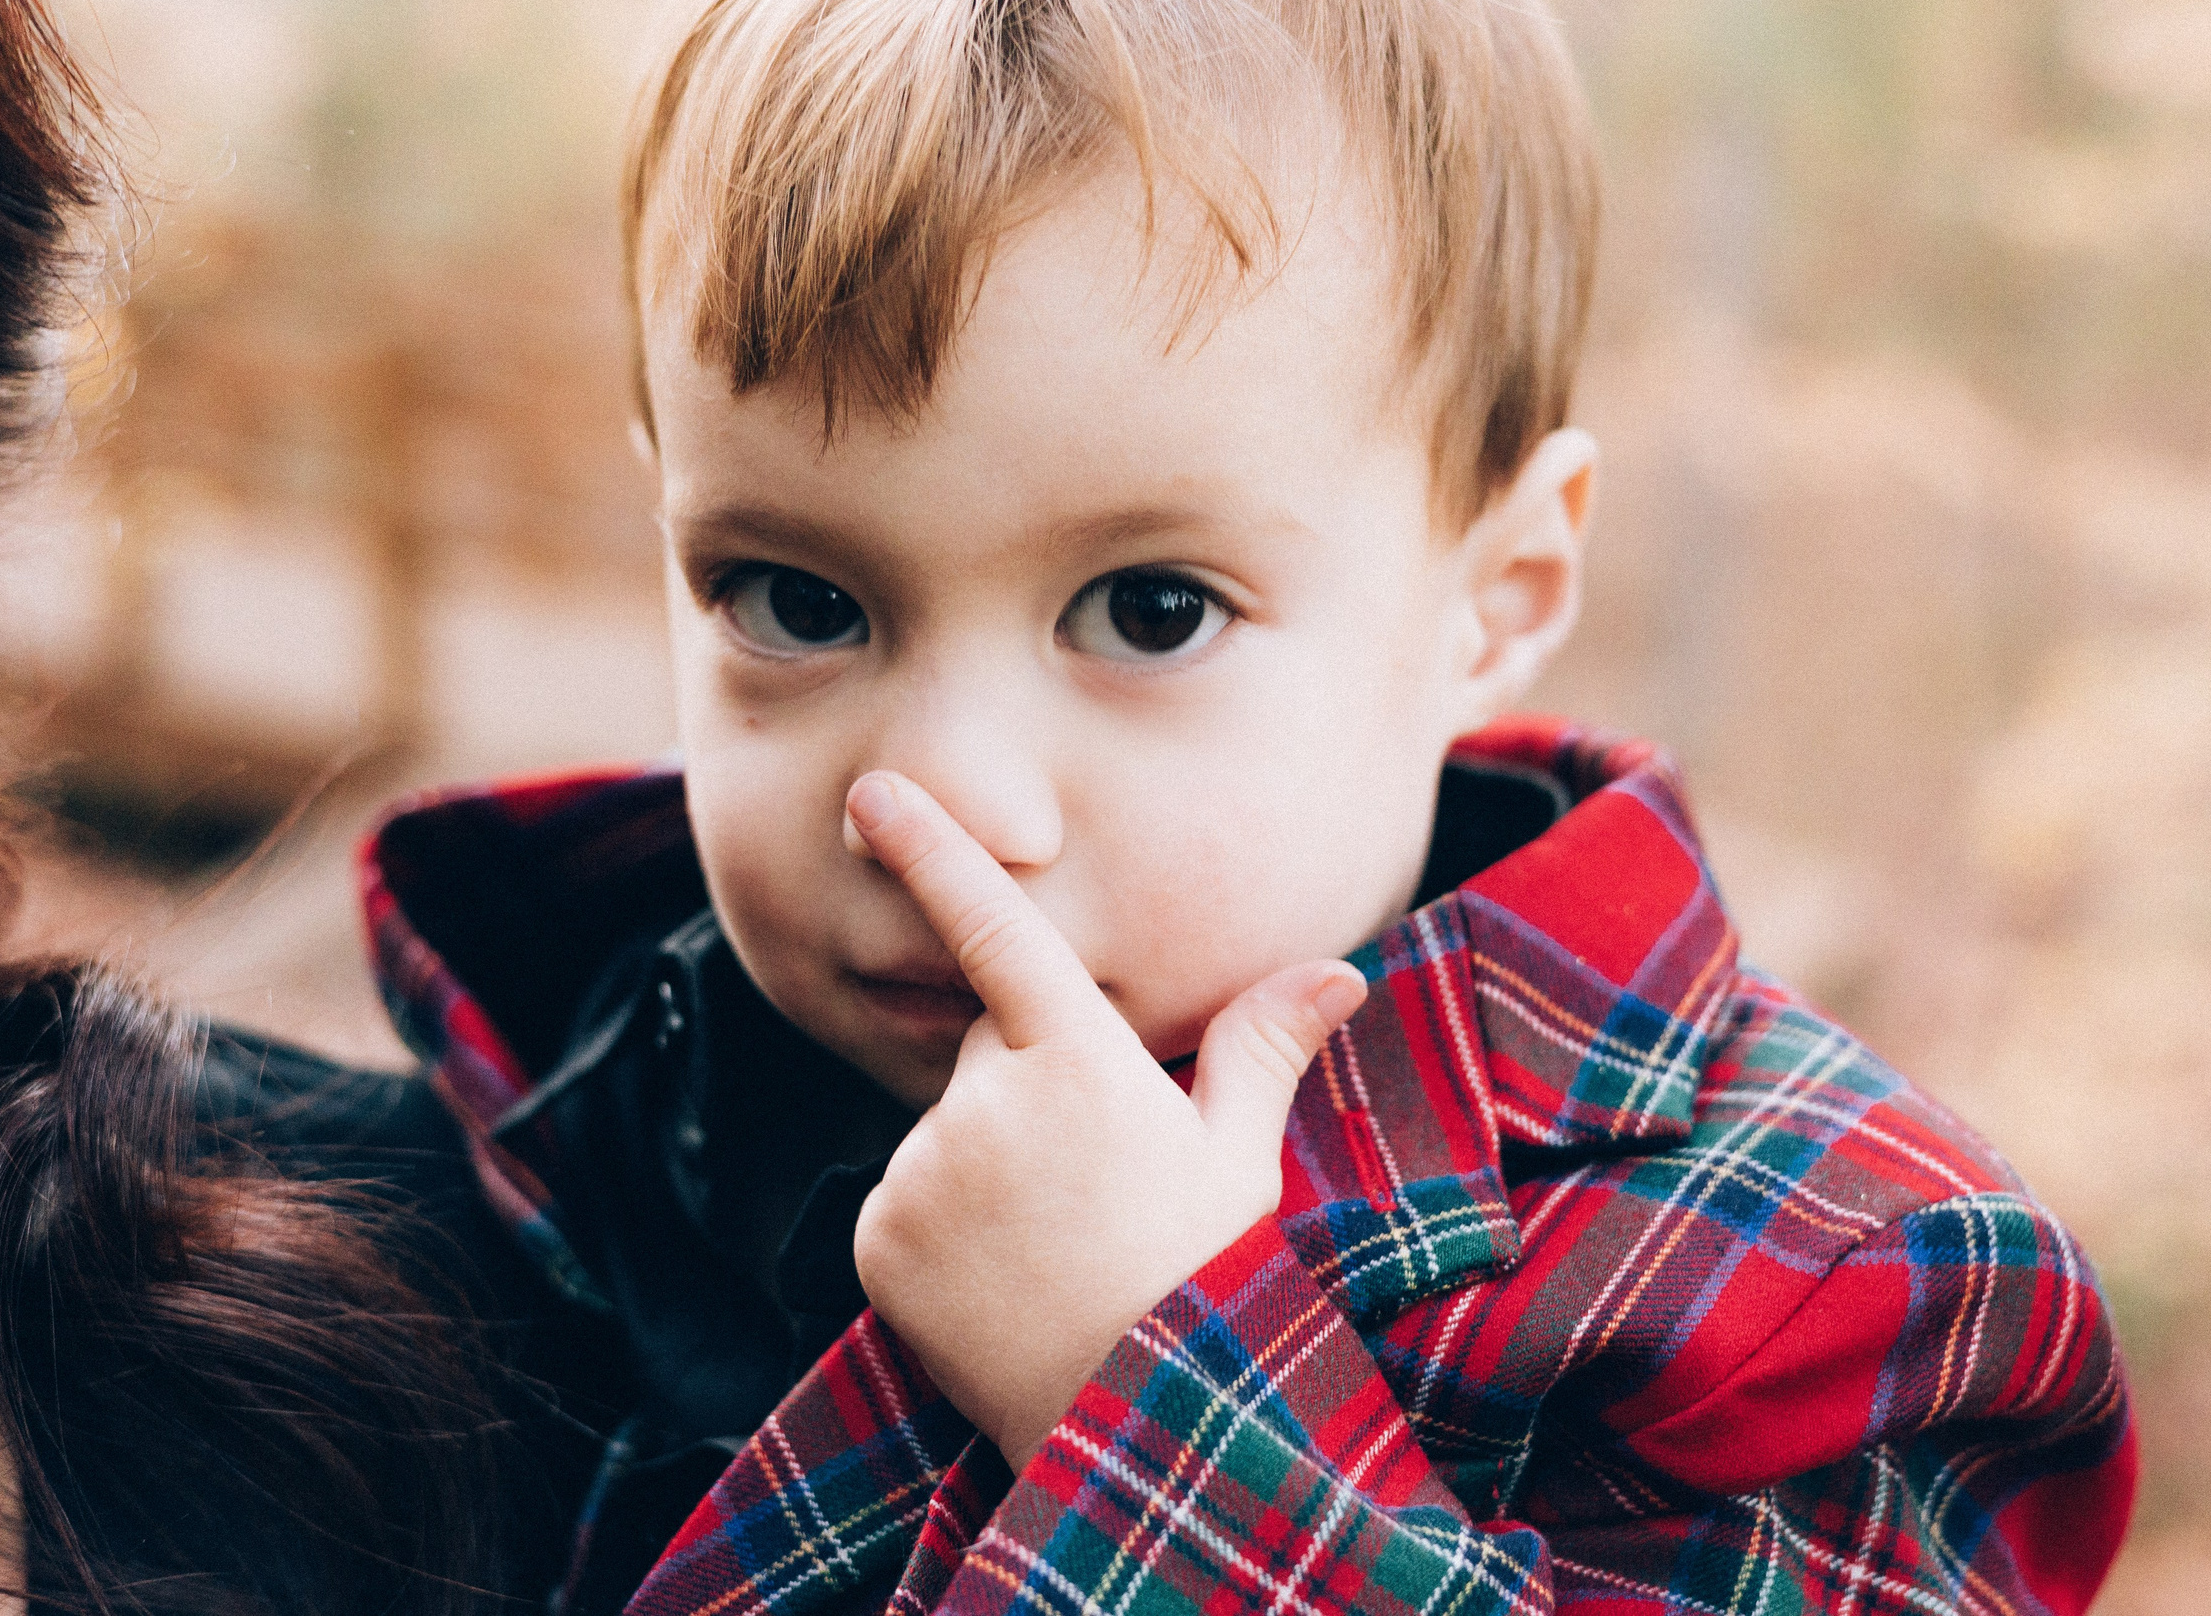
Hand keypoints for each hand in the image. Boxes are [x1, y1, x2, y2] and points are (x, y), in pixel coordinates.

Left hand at [844, 770, 1365, 1471]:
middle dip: (1034, 1079)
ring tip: (1057, 1236)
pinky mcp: (878, 1237)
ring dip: (990, 1154)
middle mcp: (983, 1105)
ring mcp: (921, 1174)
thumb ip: (1262, 1048)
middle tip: (1100, 1170)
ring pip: (949, 1123)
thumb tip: (1336, 972)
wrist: (1130, 1419)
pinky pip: (906, 1194)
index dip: (933, 850)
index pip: (995, 929)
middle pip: (993, 1046)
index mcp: (1078, 1064)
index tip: (874, 790)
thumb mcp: (1239, 1159)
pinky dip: (942, 1217)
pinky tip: (1004, 1270)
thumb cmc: (1200, 1276)